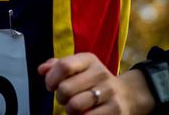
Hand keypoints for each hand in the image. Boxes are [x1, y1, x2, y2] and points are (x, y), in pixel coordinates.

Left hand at [38, 53, 155, 113]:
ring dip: (69, 110)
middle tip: (64, 99)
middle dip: (60, 97)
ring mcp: (108, 92)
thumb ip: (59, 66)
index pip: (64, 65)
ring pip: (75, 105)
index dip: (51, 78)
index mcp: (89, 59)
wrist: (127, 95)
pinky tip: (84, 114)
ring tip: (73, 108)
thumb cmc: (94, 80)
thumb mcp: (80, 68)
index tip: (50, 85)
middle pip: (66, 88)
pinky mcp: (115, 111)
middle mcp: (100, 73)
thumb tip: (41, 70)